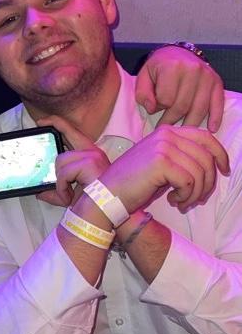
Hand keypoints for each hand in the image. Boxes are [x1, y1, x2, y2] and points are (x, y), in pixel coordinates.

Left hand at [36, 116, 109, 206]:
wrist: (106, 213)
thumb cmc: (92, 204)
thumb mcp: (70, 194)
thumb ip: (56, 190)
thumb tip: (39, 192)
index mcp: (89, 154)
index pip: (72, 131)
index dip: (56, 123)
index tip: (42, 122)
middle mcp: (92, 151)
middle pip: (67, 132)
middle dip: (53, 126)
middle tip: (40, 126)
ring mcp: (92, 156)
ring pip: (60, 160)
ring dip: (59, 181)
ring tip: (67, 195)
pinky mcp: (89, 163)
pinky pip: (64, 173)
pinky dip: (62, 188)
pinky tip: (68, 198)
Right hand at [99, 126, 229, 213]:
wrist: (109, 192)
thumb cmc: (134, 182)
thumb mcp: (160, 163)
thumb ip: (182, 157)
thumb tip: (213, 165)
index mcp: (166, 132)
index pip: (205, 137)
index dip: (220, 154)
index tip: (224, 171)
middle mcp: (166, 135)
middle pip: (206, 157)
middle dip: (207, 183)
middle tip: (195, 198)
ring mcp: (163, 147)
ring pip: (199, 172)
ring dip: (195, 193)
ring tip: (182, 201)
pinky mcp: (161, 162)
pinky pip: (189, 182)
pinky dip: (185, 196)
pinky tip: (172, 200)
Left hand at [136, 45, 223, 131]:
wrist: (178, 53)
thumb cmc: (159, 67)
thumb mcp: (144, 75)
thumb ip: (142, 92)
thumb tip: (152, 109)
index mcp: (172, 67)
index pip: (166, 99)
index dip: (158, 107)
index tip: (154, 108)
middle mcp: (193, 70)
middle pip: (182, 106)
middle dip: (172, 120)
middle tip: (165, 127)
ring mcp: (207, 76)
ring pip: (199, 108)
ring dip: (189, 124)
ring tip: (181, 131)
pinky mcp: (217, 82)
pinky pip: (218, 103)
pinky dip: (215, 117)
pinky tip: (211, 129)